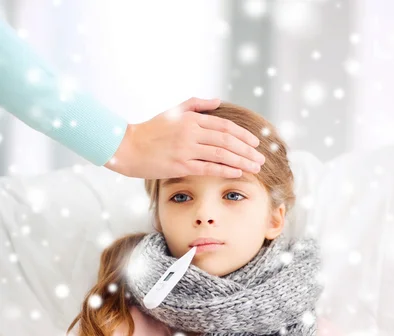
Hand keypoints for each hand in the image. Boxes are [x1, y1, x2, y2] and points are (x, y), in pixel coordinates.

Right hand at [105, 97, 264, 178]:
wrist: (127, 147)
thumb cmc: (151, 130)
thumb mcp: (173, 111)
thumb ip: (196, 104)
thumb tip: (218, 101)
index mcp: (191, 119)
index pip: (224, 126)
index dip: (243, 134)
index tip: (256, 143)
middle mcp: (190, 132)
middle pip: (227, 141)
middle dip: (247, 150)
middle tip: (261, 158)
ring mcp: (185, 149)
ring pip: (221, 155)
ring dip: (241, 162)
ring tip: (255, 168)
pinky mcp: (180, 165)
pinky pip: (208, 168)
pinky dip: (224, 170)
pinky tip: (237, 173)